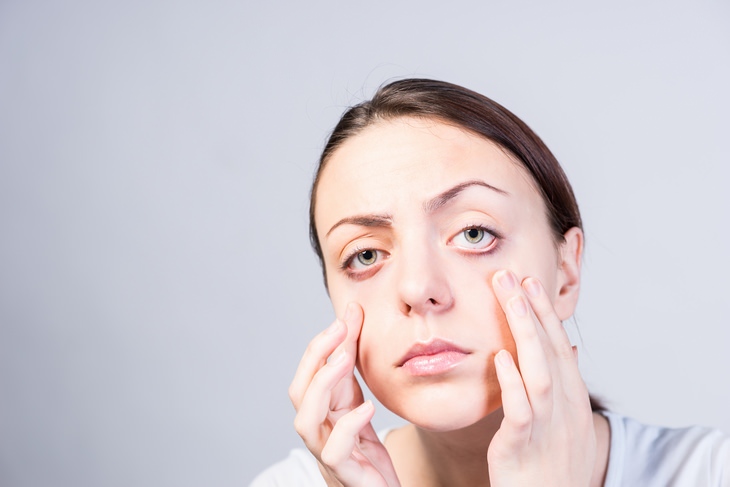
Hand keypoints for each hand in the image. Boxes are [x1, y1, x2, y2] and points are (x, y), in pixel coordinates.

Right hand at [289, 303, 400, 486]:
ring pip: (305, 422)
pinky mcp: (347, 475)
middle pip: (299, 394)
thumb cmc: (366, 451)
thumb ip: (353, 363)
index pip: (307, 375)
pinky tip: (367, 408)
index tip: (343, 318)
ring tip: (346, 361)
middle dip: (315, 358)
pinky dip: (347, 427)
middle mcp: (319, 433)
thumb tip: (352, 313)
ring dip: (322, 386)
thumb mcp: (361, 400)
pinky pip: (335, 452)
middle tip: (339, 331)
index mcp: (321, 414)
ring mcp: (329, 455)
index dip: (321, 346)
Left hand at [487, 270, 595, 486]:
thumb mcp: (564, 423)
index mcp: (573, 402)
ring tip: (511, 299)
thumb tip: (567, 348)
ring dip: (526, 334)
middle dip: (533, 311)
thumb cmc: (551, 467)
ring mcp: (547, 429)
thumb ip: (561, 385)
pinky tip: (500, 358)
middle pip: (550, 351)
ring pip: (540, 373)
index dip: (544, 314)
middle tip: (512, 276)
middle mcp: (565, 411)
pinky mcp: (523, 449)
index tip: (528, 282)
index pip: (559, 348)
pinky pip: (520, 412)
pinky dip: (512, 383)